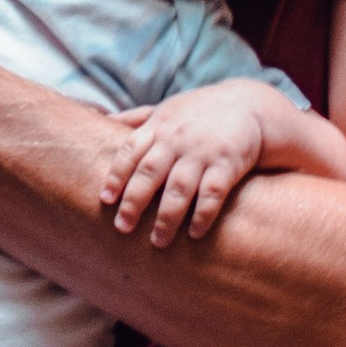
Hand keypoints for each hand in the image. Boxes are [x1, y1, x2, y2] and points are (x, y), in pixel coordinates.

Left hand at [101, 81, 276, 248]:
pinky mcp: (228, 164)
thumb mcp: (166, 109)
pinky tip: (194, 234)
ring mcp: (203, 152)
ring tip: (158, 241)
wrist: (248, 105)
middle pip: (150, 172)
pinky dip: (203, 214)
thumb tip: (97, 118)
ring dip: (167, 217)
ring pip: (179, 187)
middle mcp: (177, 139)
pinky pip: (213, 193)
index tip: (105, 199)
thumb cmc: (198, 113)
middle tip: (123, 227)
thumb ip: (135, 119)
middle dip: (134, 201)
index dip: (117, 175)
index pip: (131, 151)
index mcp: (159, 127)